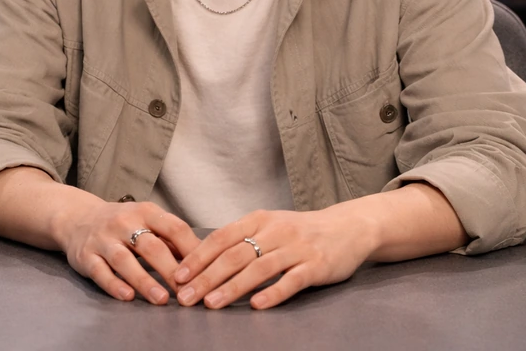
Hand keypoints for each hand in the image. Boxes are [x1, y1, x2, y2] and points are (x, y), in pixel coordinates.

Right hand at [57, 200, 201, 304]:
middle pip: (151, 246)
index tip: (205, 270)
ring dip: (144, 281)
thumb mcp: (148, 220)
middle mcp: (124, 222)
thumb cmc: (123, 224)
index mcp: (146, 211)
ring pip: (124, 260)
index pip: (174, 227)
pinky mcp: (86, 256)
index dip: (190, 249)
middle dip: (171, 270)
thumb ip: (171, 238)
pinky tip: (128, 297)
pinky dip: (114, 285)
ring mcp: (103, 239)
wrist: (78, 218)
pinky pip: (100, 271)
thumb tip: (203, 258)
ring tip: (161, 299)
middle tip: (187, 292)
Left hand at [172, 208, 370, 309]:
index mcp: (259, 219)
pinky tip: (256, 306)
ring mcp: (296, 247)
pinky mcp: (316, 265)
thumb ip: (242, 239)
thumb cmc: (300, 231)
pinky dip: (273, 293)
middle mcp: (275, 230)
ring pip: (259, 268)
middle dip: (206, 277)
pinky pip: (291, 280)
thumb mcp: (269, 226)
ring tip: (212, 304)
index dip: (198, 257)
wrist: (347, 227)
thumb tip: (202, 259)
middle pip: (235, 254)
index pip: (221, 237)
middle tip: (186, 297)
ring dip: (232, 287)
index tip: (177, 275)